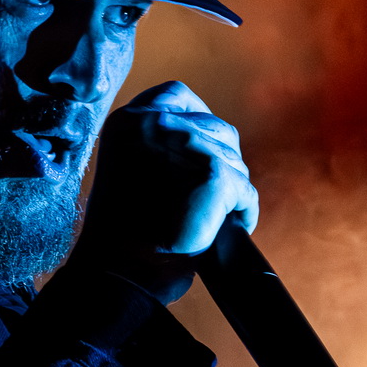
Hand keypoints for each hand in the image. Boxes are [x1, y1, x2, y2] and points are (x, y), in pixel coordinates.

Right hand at [73, 81, 258, 302]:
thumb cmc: (120, 235)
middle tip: (206, 196)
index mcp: (128, 122)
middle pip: (215, 126)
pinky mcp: (214, 175)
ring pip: (234, 159)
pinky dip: (243, 212)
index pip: (177, 94)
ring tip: (210, 216)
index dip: (196, 117)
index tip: (200, 146)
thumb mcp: (128, 171)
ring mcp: (188, 146)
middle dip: (219, 159)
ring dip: (230, 189)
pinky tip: (228, 228)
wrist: (120, 271)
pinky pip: (246, 191)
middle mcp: (156, 125)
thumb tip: (202, 145)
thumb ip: (156, 148)